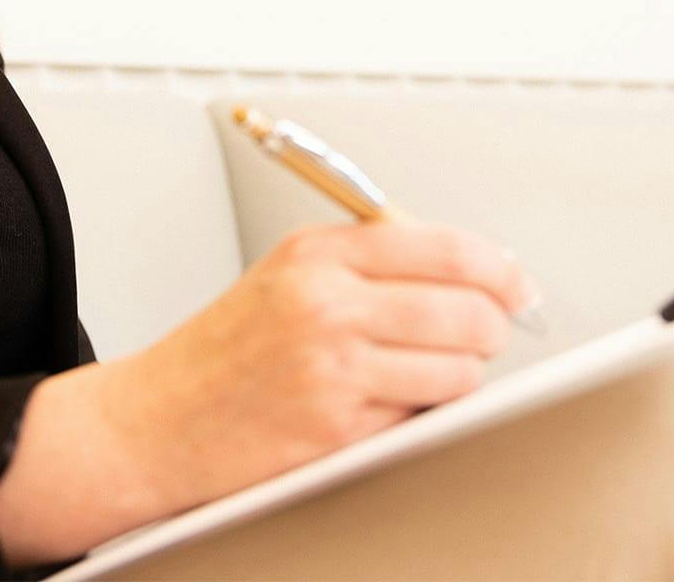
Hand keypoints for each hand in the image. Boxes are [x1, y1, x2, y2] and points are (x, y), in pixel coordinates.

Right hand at [88, 215, 540, 519]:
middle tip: (487, 333)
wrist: (157, 419)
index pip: (443, 247)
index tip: (516, 284)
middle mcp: (326, 301)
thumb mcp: (287, 274)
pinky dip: (422, 412)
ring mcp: (333, 365)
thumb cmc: (224, 351)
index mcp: (317, 252)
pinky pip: (422, 416)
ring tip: (435, 372)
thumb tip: (467, 271)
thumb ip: (367, 263)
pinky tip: (390, 403)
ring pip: (458, 368)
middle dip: (492, 326)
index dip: (498, 268)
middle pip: (466, 309)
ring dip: (463, 375)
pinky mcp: (337, 426)